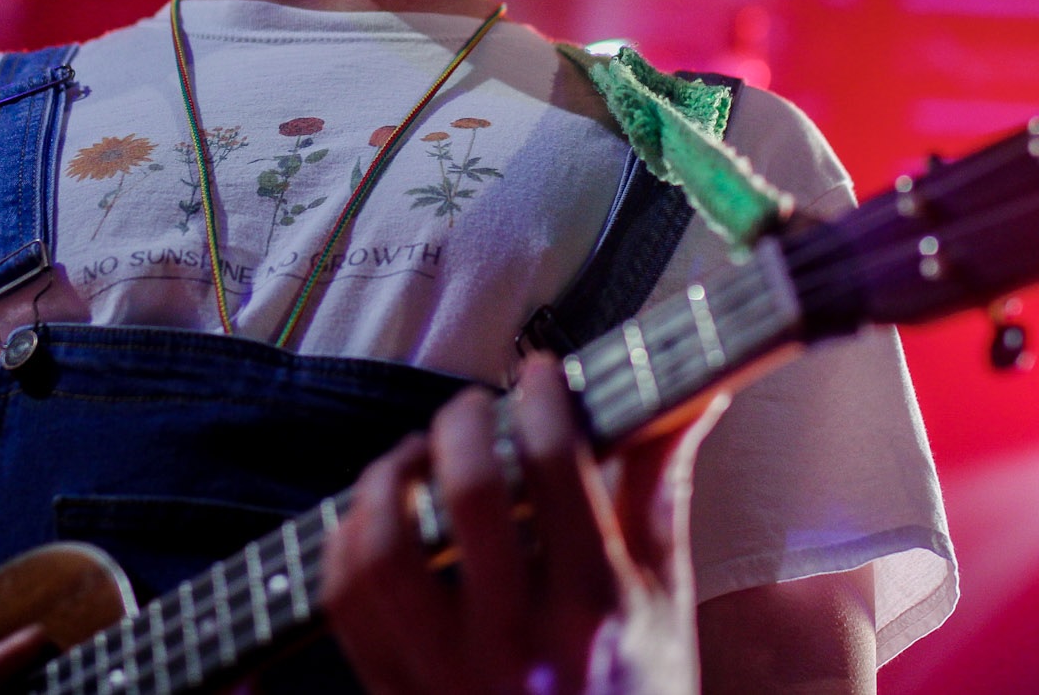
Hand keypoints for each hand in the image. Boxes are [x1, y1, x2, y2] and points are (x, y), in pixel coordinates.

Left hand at [323, 354, 681, 694]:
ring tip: (413, 458)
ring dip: (390, 479)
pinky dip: (348, 542)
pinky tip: (377, 519)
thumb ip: (659, 491)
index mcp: (595, 606)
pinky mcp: (397, 690)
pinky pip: (346, 601)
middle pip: (467, 489)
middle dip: (463, 422)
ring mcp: (448, 671)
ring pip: (386, 545)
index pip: (556, 464)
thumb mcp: (664, 599)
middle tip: (473, 409)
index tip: (537, 376)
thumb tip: (692, 396)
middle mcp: (519, 639)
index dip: (541, 398)